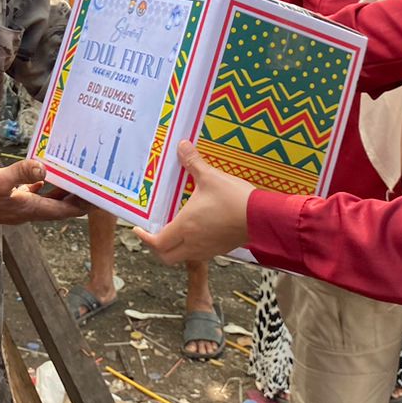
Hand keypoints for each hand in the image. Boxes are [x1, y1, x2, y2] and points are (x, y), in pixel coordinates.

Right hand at [0, 159, 89, 224]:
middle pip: (58, 208)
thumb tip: (43, 167)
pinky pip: (32, 195)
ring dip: (60, 193)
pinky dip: (42, 187)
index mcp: (29, 209)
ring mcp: (17, 207)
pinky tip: (43, 176)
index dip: (81, 206)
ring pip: (46, 202)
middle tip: (90, 185)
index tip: (97, 198)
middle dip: (75, 199)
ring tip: (72, 179)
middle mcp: (27, 212)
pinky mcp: (8, 201)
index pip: (63, 211)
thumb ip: (21, 173)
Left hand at [138, 142, 251, 263]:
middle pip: (166, 256)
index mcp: (185, 227)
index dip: (144, 237)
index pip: (157, 242)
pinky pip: (198, 254)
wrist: (263, 217)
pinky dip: (190, 247)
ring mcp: (208, 249)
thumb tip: (182, 145)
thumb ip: (193, 162)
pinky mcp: (221, 249)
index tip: (139, 229)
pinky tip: (195, 232)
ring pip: (182, 257)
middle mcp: (193, 243)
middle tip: (153, 233)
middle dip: (156, 247)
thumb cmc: (234, 198)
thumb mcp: (211, 177)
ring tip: (172, 230)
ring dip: (173, 248)